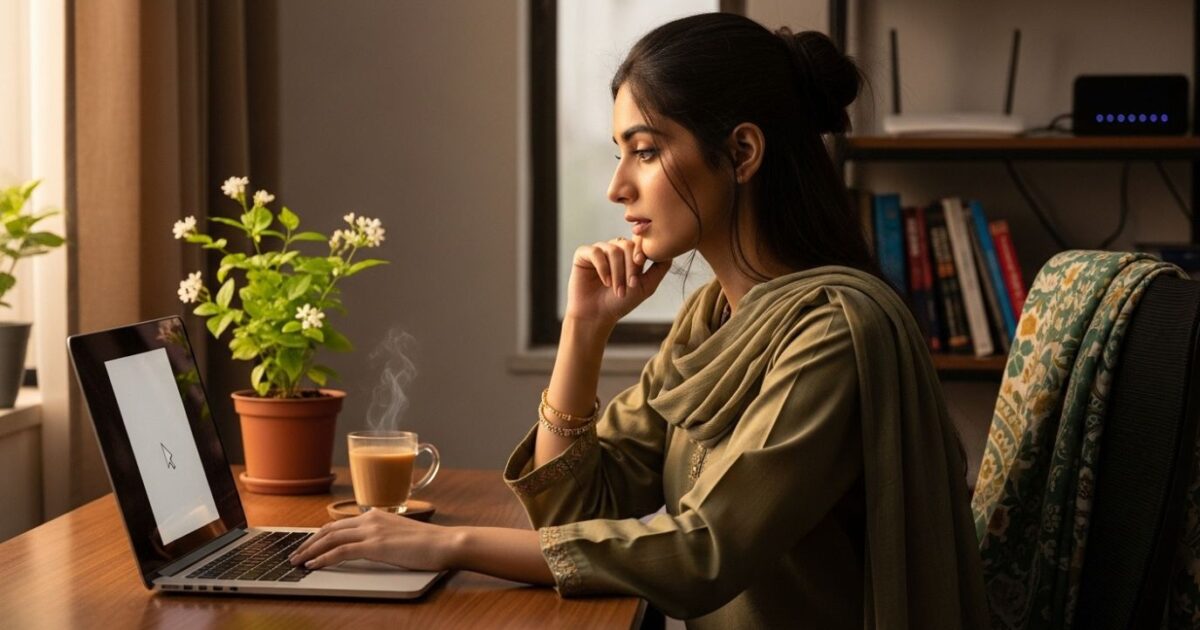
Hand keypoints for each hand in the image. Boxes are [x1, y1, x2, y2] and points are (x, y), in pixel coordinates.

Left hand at [289, 509, 451, 571]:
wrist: (445, 543)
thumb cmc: (429, 543)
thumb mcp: (400, 536)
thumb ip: (382, 537)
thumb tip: (369, 547)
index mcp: (376, 515)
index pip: (339, 524)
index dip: (319, 536)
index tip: (307, 545)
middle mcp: (370, 518)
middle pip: (329, 529)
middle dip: (308, 542)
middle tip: (294, 554)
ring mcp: (372, 531)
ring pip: (330, 539)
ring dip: (310, 551)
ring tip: (297, 561)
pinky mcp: (375, 545)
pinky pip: (341, 551)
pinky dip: (323, 558)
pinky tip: (313, 565)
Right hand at [565, 235, 670, 325]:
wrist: (597, 316)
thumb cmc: (621, 302)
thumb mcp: (647, 285)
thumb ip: (660, 267)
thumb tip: (670, 250)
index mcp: (628, 253)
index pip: (638, 242)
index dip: (641, 253)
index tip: (641, 270)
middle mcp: (613, 248)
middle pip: (627, 245)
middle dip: (630, 267)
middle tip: (630, 285)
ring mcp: (598, 251)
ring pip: (612, 249)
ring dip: (617, 272)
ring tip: (617, 290)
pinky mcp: (583, 255)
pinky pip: (596, 252)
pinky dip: (602, 267)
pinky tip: (605, 281)